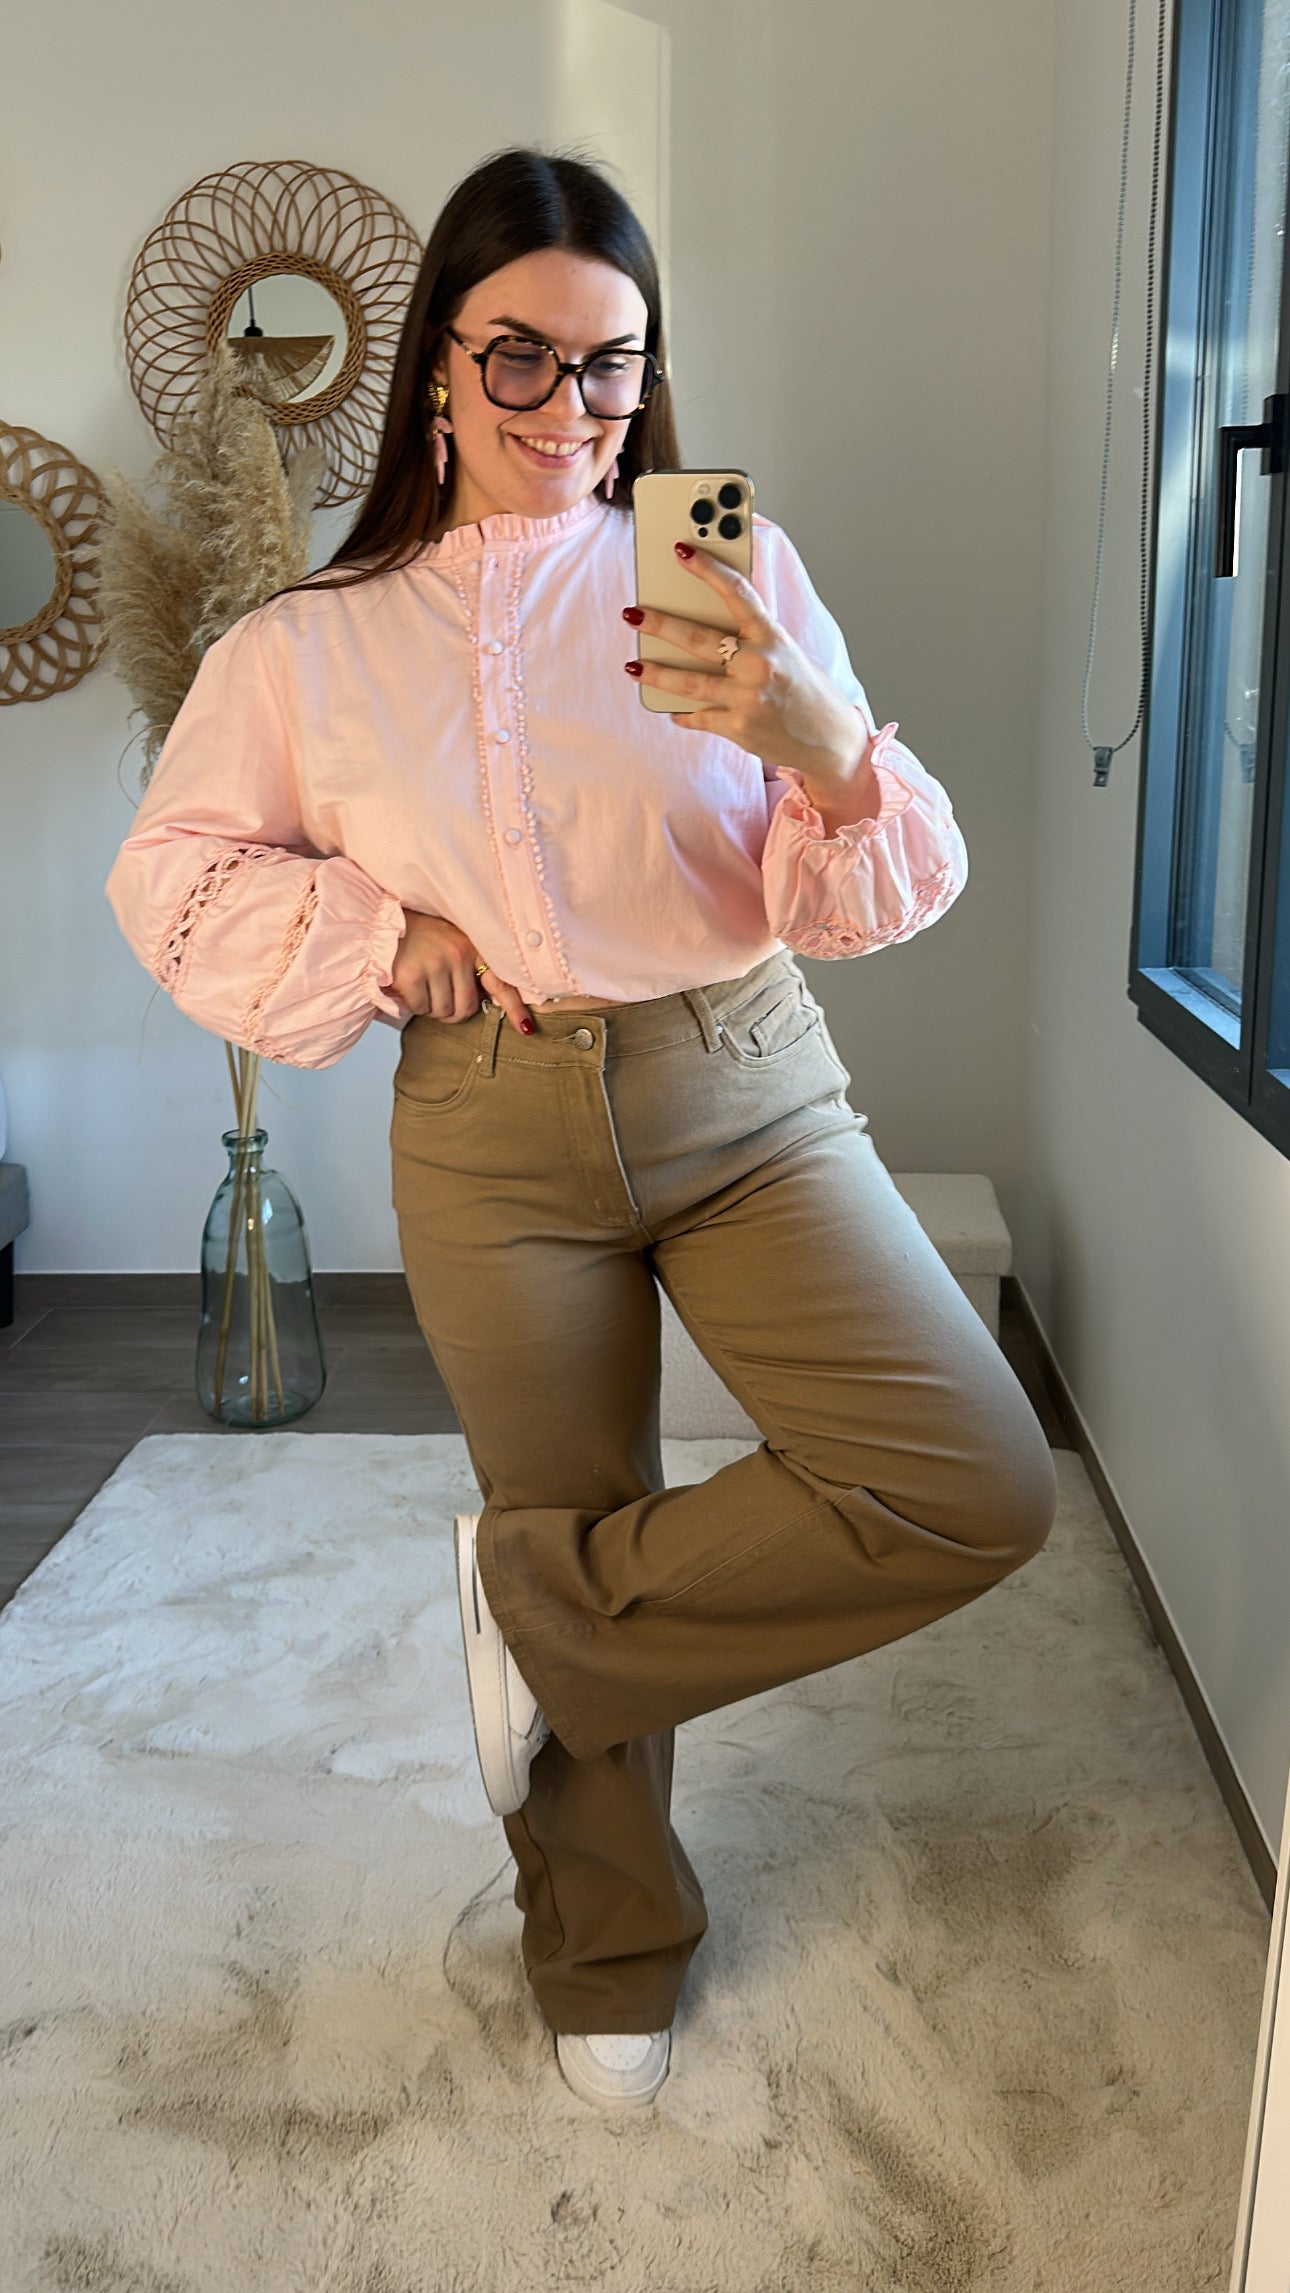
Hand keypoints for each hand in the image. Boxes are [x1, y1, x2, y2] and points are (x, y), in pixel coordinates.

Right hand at [391, 909, 533, 1032]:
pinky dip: (413, 1004)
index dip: (514, 1008)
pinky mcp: (412, 975)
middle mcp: (458, 953)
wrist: (381, 923)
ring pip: (443, 1012)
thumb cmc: (419, 938)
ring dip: (431, 1008)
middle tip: (436, 997)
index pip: (500, 981)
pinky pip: (421, 1009)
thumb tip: (487, 1004)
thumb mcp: (451, 943)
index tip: (526, 1029)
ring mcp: (435, 963)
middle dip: (451, 1012)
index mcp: (472, 946)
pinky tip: (406, 985)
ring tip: (420, 985)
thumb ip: (470, 969)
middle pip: (466, 1009)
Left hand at [624, 543, 875, 804]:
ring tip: (633, 666)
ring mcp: (747, 699)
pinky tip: (672, 709)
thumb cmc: (804, 689)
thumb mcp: (785, 653)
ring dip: (656, 673)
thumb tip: (704, 620)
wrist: (830, 741)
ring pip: (689, 682)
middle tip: (633, 613)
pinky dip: (684, 714)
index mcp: (773, 637)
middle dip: (660, 624)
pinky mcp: (739, 728)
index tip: (681, 551)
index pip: (737, 593)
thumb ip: (751, 636)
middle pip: (698, 639)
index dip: (708, 569)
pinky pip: (699, 717)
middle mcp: (759, 665)